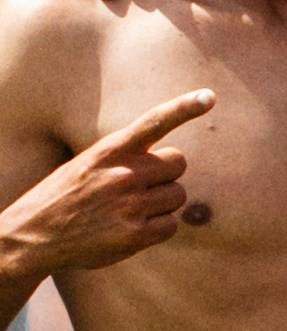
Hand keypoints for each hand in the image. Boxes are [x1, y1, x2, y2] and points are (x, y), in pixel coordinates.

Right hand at [0, 89, 212, 281]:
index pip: (153, 123)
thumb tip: (172, 160)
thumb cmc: (67, 195)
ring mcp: (130, 205)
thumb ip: (125, 156)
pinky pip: (171, 224)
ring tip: (128, 209)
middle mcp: (122, 174)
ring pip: (178, 195)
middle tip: (138, 186)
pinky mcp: (135, 234)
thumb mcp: (88, 163)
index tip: (209, 96)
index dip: (183, 108)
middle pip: (178, 163)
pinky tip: (130, 228)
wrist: (33, 234)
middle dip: (164, 174)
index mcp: (108, 151)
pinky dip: (158, 228)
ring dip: (162, 202)